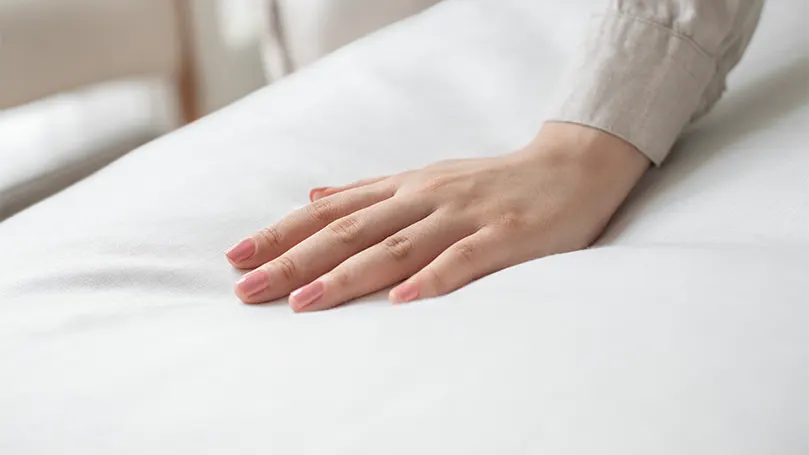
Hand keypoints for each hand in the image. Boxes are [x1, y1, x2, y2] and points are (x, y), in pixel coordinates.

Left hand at [226, 123, 648, 310]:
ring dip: (348, 275)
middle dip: (296, 260)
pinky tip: (400, 302)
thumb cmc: (490, 183)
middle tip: (249, 289)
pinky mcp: (505, 235)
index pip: (331, 211)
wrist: (570, 167)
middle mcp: (426, 197)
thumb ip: (369, 192)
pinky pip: (464, 259)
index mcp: (405, 186)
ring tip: (304, 302)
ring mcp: (465, 215)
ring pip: (397, 246)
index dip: (283, 233)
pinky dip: (431, 280)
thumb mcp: (424, 180)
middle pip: (351, 231)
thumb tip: (313, 197)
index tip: (237, 257)